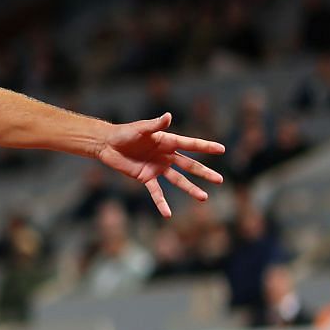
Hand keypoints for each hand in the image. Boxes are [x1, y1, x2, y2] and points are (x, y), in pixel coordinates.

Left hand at [93, 114, 226, 217]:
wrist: (108, 144)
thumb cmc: (125, 132)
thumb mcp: (141, 128)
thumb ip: (155, 124)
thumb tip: (168, 116)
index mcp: (168, 142)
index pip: (191, 144)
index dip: (206, 146)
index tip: (222, 149)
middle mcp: (166, 156)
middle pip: (189, 166)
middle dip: (204, 173)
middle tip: (220, 180)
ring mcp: (158, 168)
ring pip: (178, 180)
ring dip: (191, 189)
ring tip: (204, 197)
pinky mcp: (146, 177)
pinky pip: (156, 192)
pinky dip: (161, 203)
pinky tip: (168, 214)